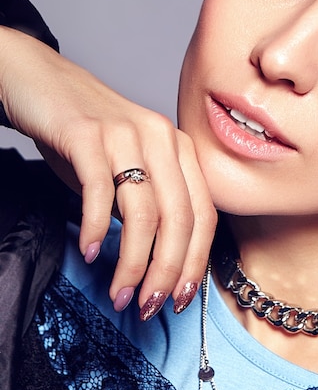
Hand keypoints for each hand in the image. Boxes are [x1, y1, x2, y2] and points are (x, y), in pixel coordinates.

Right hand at [0, 25, 215, 315]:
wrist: (42, 83)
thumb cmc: (88, 136)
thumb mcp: (129, 170)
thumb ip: (150, 206)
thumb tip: (161, 262)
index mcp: (180, 148)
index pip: (204, 213)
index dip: (196, 260)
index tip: (182, 296)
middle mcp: (162, 138)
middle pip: (179, 217)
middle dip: (167, 270)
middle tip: (150, 306)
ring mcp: (126, 133)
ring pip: (144, 211)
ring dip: (133, 261)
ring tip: (120, 293)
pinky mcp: (87, 133)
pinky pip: (99, 189)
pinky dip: (98, 227)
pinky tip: (91, 253)